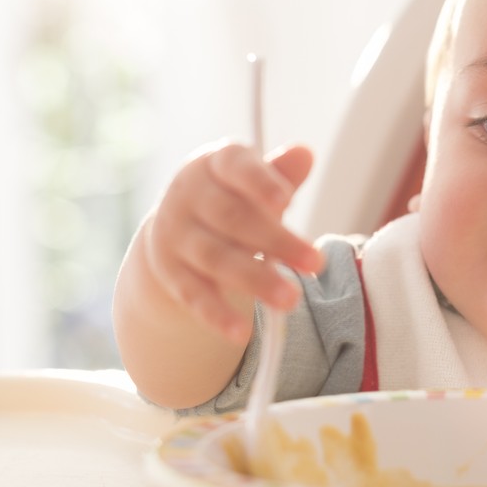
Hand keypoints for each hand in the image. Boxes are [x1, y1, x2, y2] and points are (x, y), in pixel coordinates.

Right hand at [143, 141, 323, 343]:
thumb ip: (279, 174)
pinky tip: (242, 332)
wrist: (175, 229)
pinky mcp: (170, 272)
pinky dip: (217, 315)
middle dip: (275, 241)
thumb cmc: (231, 197)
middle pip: (232, 218)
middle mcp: (188, 196)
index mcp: (213, 164)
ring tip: (291, 300)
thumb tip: (305, 154)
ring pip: (215, 258)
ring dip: (254, 280)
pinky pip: (194, 295)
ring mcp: (174, 235)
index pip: (235, 167)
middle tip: (316, 263)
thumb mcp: (252, 182)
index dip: (259, 182)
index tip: (286, 200)